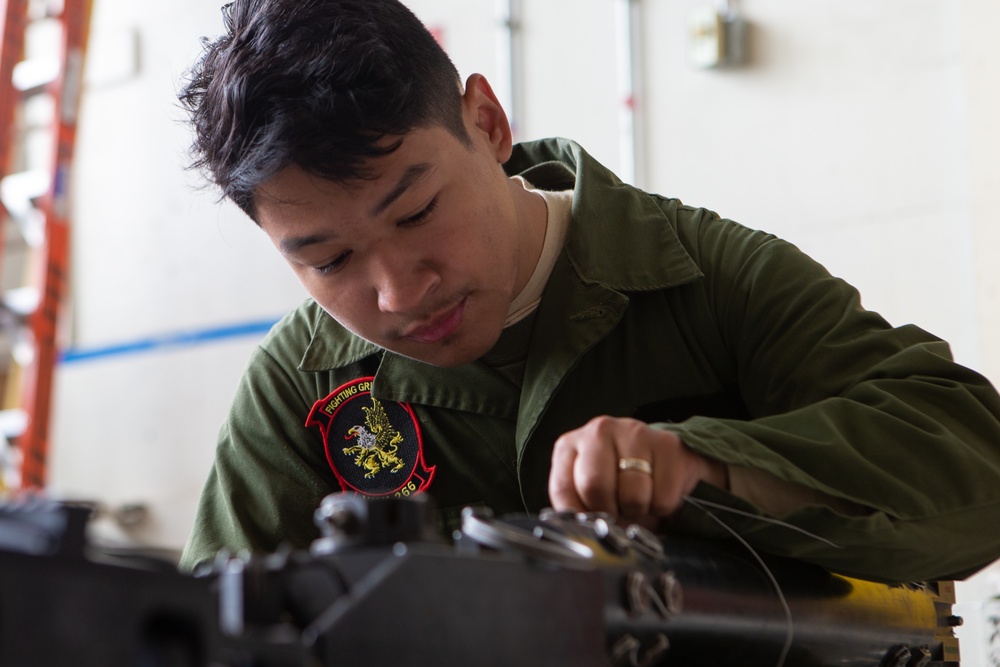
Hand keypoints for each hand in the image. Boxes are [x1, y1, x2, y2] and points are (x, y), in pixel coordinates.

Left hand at [548, 416, 726, 520]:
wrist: (662, 457)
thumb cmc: (617, 478)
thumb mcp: (586, 490)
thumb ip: (577, 508)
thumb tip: (582, 535)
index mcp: (571, 445)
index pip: (563, 489)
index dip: (579, 516)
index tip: (592, 522)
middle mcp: (599, 431)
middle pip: (596, 487)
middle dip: (610, 512)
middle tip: (618, 510)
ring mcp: (634, 433)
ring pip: (633, 496)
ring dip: (638, 511)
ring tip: (638, 499)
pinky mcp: (667, 444)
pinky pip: (663, 498)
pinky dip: (662, 507)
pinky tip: (657, 491)